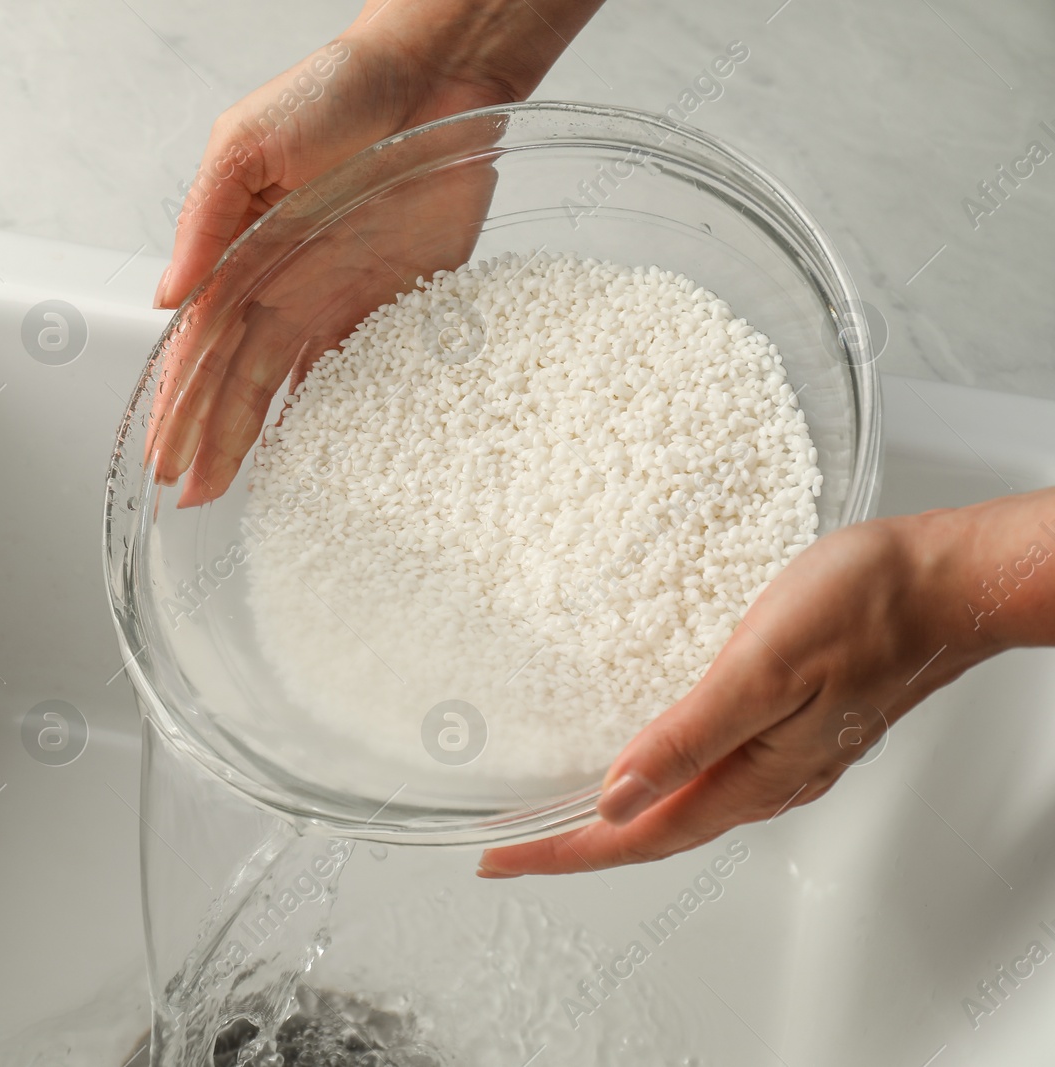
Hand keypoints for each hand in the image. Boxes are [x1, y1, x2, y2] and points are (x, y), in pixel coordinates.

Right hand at [148, 0, 606, 506]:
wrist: (436, 76)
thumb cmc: (336, 89)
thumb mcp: (246, 141)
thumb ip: (204, 219)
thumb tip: (167, 296)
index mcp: (240, 252)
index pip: (200, 346)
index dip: (180, 403)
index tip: (165, 456)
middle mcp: (282, 282)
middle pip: (238, 378)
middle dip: (211, 438)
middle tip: (192, 495)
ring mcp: (336, 296)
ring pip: (287, 384)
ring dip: (259, 437)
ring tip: (235, 488)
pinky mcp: (395, 300)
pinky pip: (359, 369)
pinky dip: (336, 412)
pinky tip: (315, 452)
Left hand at [478, 488, 1054, 877]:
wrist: (948, 580)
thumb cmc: (865, 608)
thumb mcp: (761, 667)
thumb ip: (688, 737)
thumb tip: (616, 796)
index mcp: (755, 775)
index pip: (638, 836)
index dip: (563, 851)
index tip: (500, 858)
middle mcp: (768, 778)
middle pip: (654, 832)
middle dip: (577, 843)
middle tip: (510, 844)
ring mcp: (783, 755)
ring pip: (682, 805)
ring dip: (615, 815)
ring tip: (558, 811)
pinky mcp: (792, 723)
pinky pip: (709, 770)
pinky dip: (658, 775)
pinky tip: (643, 755)